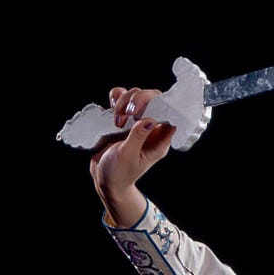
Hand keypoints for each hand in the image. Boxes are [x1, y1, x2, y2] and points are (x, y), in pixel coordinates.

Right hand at [89, 86, 174, 227]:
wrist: (103, 179)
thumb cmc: (119, 174)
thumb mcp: (128, 156)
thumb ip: (138, 137)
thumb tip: (149, 119)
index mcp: (159, 141)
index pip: (170, 115)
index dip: (162, 104)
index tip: (146, 107)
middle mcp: (150, 129)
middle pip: (153, 99)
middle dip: (138, 99)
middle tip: (127, 113)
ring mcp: (136, 122)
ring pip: (136, 95)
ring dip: (124, 101)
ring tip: (116, 122)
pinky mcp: (122, 117)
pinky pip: (121, 97)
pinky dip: (115, 97)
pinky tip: (111, 109)